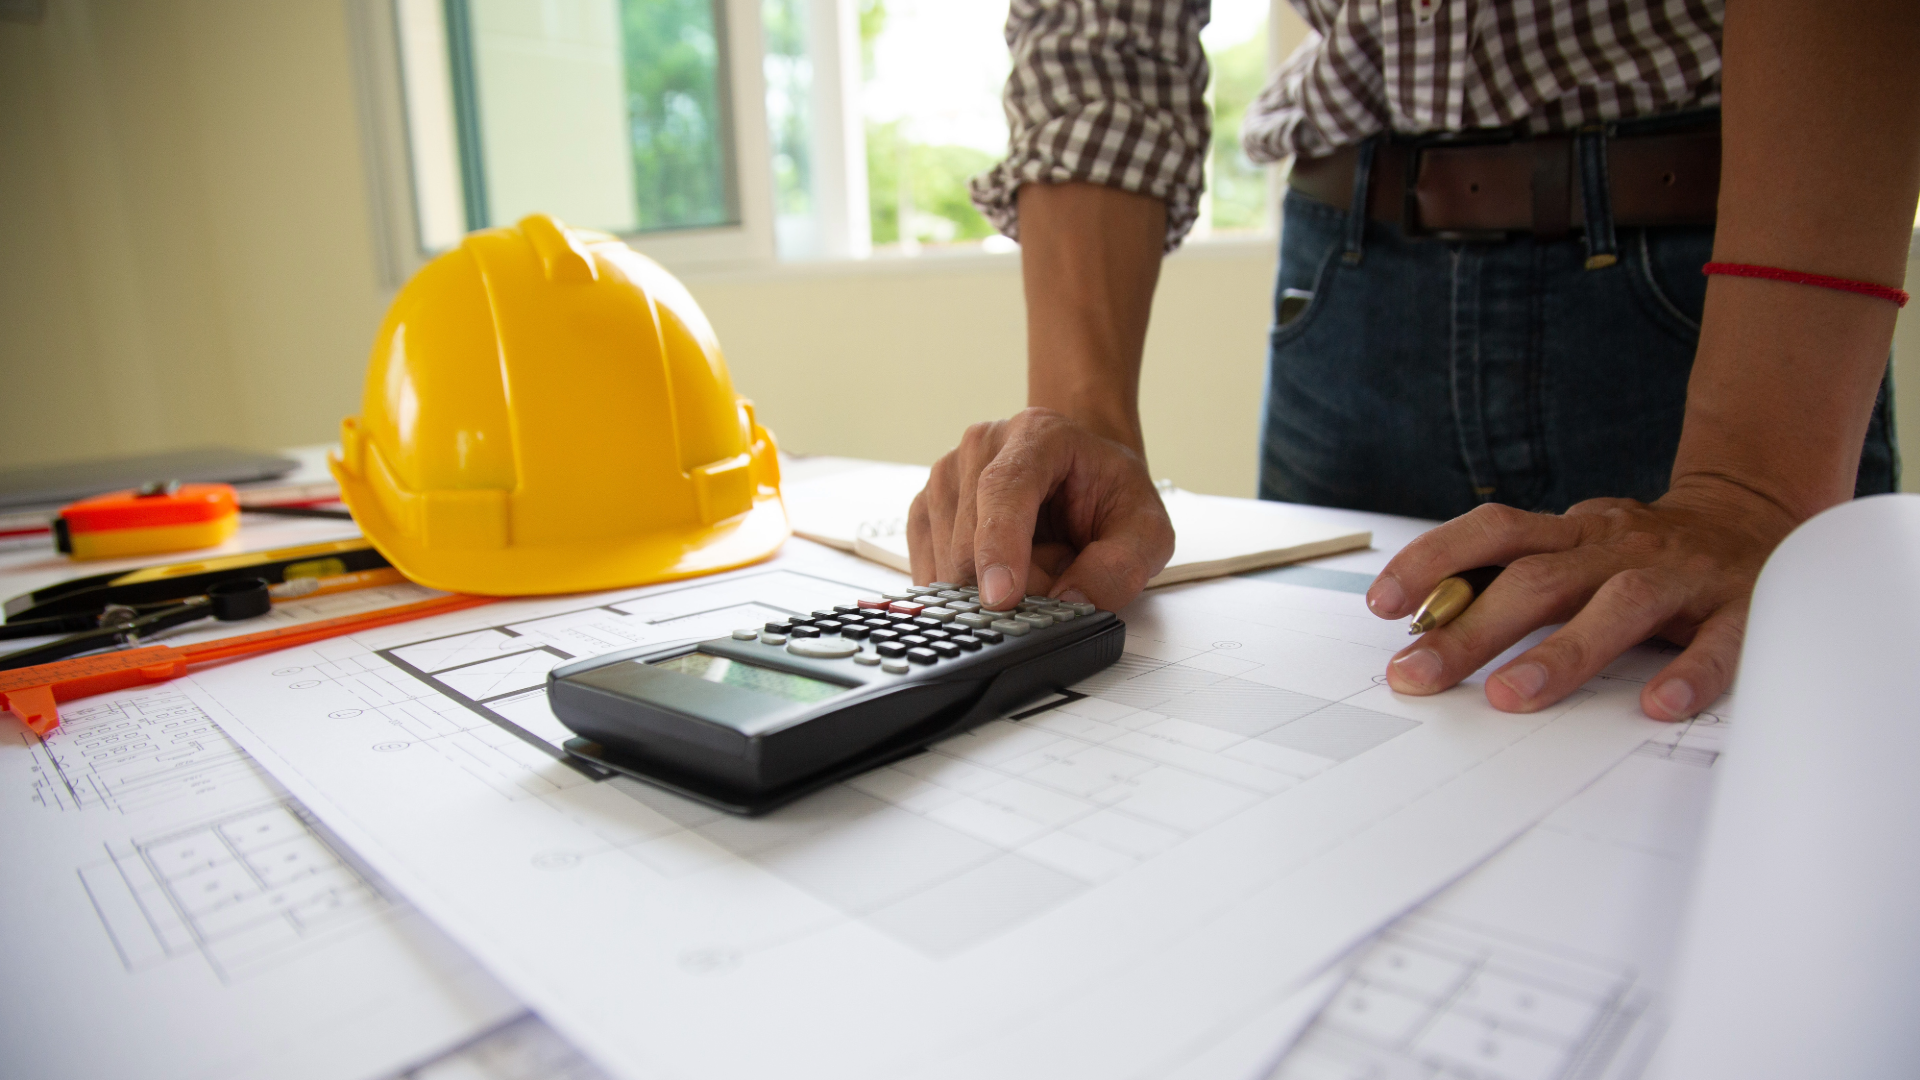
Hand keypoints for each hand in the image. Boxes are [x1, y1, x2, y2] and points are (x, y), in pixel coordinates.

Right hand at [907, 408, 1174, 611]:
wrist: (1081, 469)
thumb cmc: (1108, 491)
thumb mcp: (1146, 529)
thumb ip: (1121, 566)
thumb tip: (1071, 602)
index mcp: (1037, 435)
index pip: (1004, 490)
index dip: (999, 546)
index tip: (1002, 596)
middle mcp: (980, 446)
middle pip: (971, 540)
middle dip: (1015, 584)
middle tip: (1059, 573)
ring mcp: (944, 475)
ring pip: (947, 563)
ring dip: (992, 587)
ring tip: (1036, 561)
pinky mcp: (925, 508)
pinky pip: (930, 570)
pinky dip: (967, 588)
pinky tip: (999, 571)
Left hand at [1365, 477, 1802, 719]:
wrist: (1755, 517)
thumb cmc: (1638, 552)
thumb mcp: (1573, 550)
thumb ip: (1511, 580)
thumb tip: (1423, 628)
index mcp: (1572, 533)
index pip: (1492, 532)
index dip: (1435, 560)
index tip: (1382, 604)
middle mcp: (1619, 548)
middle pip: (1539, 580)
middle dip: (1472, 628)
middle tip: (1417, 675)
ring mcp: (1680, 576)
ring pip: (1618, 606)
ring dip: (1562, 652)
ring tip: (1511, 695)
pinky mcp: (1739, 609)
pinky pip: (1718, 643)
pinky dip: (1689, 674)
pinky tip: (1656, 706)